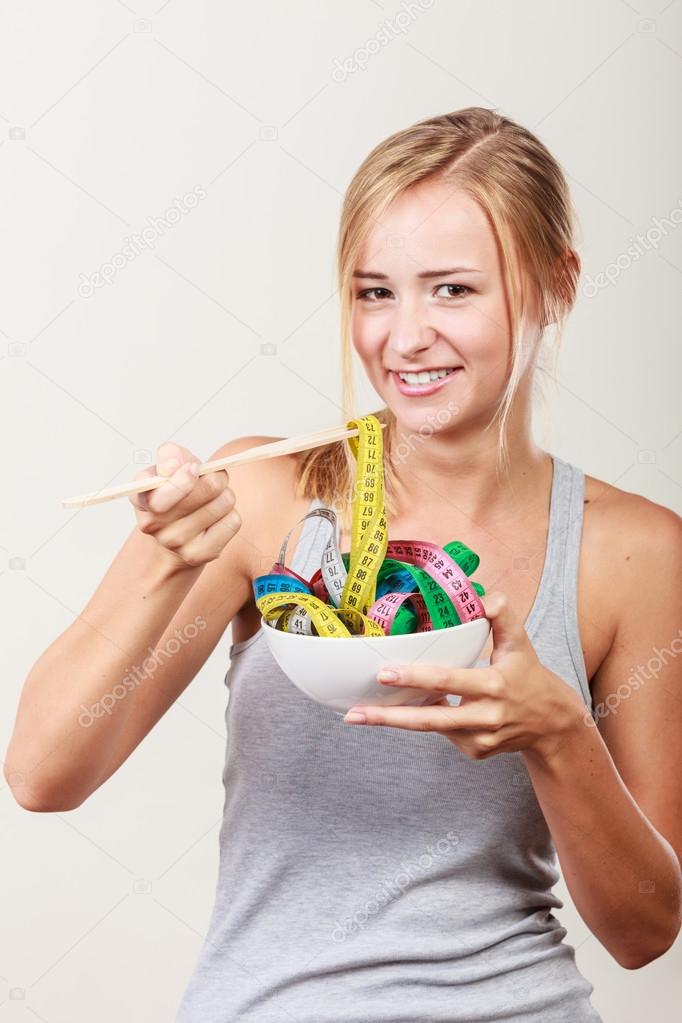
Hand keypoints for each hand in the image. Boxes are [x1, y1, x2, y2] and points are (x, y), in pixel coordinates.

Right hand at [130, 441, 240, 568]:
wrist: (174, 531)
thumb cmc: (175, 489)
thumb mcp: (169, 465)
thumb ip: (170, 455)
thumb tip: (174, 465)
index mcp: (140, 497)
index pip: (159, 497)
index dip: (183, 480)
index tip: (195, 468)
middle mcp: (152, 524)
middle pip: (206, 489)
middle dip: (216, 477)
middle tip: (213, 478)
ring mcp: (174, 544)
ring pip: (224, 503)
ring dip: (225, 495)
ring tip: (213, 499)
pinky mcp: (199, 556)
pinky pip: (232, 522)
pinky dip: (230, 514)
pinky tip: (216, 518)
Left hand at [343, 591, 585, 761]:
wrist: (551, 723)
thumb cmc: (528, 675)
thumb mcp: (519, 642)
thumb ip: (502, 615)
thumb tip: (481, 597)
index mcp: (493, 685)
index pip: (447, 679)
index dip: (414, 677)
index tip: (384, 672)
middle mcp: (485, 716)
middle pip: (430, 719)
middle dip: (390, 717)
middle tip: (355, 712)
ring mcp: (478, 739)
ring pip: (431, 727)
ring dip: (395, 721)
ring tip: (360, 714)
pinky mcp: (474, 751)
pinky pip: (443, 733)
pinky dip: (426, 718)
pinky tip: (412, 708)